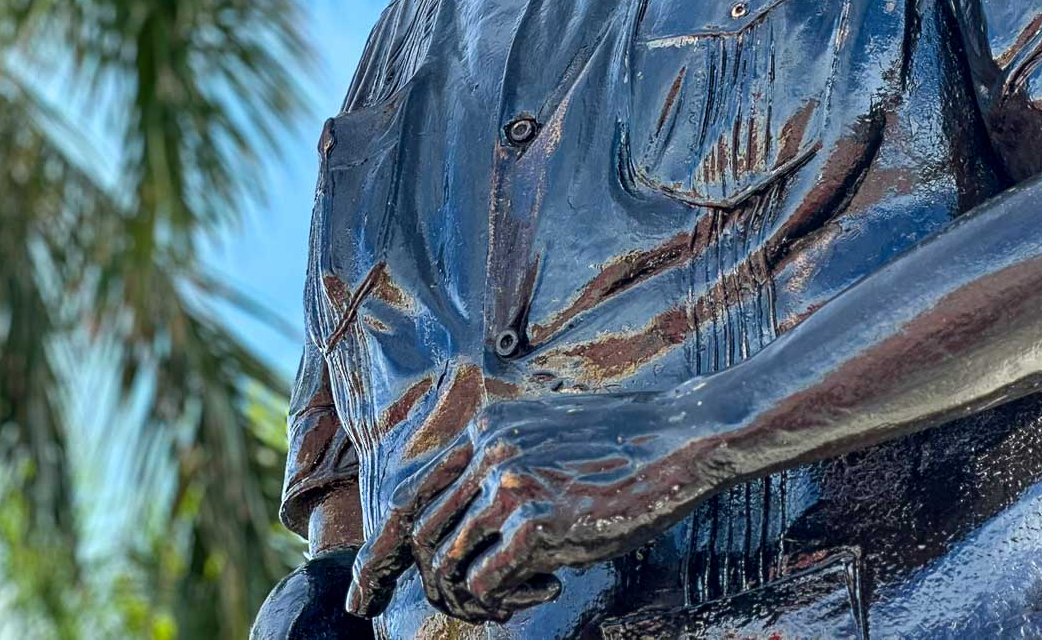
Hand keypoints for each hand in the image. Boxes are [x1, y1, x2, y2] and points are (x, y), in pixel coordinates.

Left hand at [346, 386, 735, 623]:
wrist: (678, 437)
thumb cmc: (624, 448)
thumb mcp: (547, 439)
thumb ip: (504, 467)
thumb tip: (470, 526)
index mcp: (485, 429)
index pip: (411, 495)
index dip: (381, 552)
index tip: (362, 594)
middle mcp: (486, 450)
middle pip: (416, 534)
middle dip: (407, 583)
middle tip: (413, 611)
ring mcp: (508, 483)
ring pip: (445, 564)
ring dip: (470, 597)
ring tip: (518, 596)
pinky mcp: (535, 521)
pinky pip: (484, 583)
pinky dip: (501, 601)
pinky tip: (545, 588)